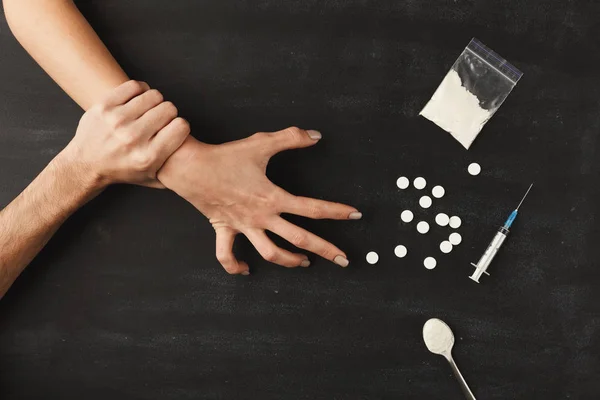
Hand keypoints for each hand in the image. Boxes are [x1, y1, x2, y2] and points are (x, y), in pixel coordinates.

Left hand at [63, 80, 189, 188]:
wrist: (86, 165)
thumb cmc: (124, 171)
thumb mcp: (153, 179)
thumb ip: (177, 172)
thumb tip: (198, 162)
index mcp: (148, 157)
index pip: (181, 126)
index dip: (181, 126)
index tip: (174, 130)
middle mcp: (133, 138)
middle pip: (169, 108)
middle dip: (169, 113)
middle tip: (160, 121)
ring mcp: (117, 120)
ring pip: (154, 95)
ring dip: (155, 102)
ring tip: (148, 111)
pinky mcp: (104, 106)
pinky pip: (134, 86)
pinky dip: (140, 91)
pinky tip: (137, 101)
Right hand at [157, 127, 361, 274]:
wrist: (190, 167)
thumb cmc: (225, 156)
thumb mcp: (261, 143)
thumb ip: (291, 138)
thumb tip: (315, 136)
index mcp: (273, 198)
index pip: (312, 208)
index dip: (336, 211)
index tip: (355, 215)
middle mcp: (261, 217)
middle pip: (299, 239)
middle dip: (325, 250)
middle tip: (344, 260)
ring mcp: (243, 227)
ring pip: (269, 253)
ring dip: (289, 261)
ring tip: (304, 264)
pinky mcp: (224, 229)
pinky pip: (227, 255)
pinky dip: (236, 266)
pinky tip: (246, 271)